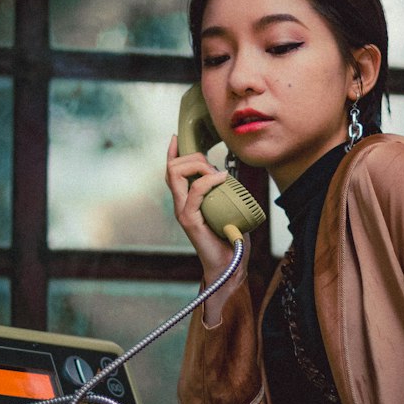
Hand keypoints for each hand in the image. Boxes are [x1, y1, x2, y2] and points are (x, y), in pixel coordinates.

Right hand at [165, 135, 249, 286]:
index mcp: (187, 200)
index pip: (172, 171)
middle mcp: (181, 204)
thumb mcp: (228, 208)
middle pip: (172, 168)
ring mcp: (183, 211)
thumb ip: (224, 193)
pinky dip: (208, 180)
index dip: (173, 153)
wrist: (230, 265)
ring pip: (176, 174)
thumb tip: (229, 175)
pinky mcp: (189, 220)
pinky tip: (221, 178)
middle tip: (213, 166)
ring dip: (198, 165)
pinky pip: (194, 192)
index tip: (177, 138)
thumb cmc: (231, 238)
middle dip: (192, 157)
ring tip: (217, 174)